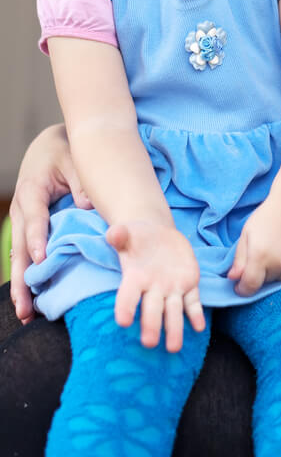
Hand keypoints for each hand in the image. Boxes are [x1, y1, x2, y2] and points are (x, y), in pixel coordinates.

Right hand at [10, 124, 92, 323]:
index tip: (42, 259)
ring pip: (19, 256)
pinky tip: (30, 298)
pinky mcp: (27, 227)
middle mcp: (21, 209)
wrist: (49, 144)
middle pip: (20, 247)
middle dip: (23, 277)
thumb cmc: (65, 151)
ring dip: (22, 284)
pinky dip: (27, 275)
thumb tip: (86, 205)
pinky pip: (25, 254)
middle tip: (26, 305)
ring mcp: (21, 220)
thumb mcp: (74, 159)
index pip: (35, 218)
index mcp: (32, 190)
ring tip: (25, 312)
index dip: (37, 238)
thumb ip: (81, 181)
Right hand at [106, 220, 205, 351]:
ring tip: (174, 348)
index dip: (125, 308)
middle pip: (152, 309)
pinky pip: (193, 302)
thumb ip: (120, 235)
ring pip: (173, 311)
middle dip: (151, 325)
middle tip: (149, 344)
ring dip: (174, 329)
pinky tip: (199, 327)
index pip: (128, 296)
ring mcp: (171, 288)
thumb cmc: (136, 238)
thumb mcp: (128, 233)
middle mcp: (153, 288)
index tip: (123, 322)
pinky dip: (196, 314)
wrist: (157, 235)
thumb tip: (113, 233)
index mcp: (134, 278)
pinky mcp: (188, 284)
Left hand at [228, 198, 280, 296]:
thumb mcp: (247, 233)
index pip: (250, 286)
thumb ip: (239, 258)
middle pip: (267, 281)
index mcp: (260, 255)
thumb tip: (233, 279)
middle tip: (266, 253)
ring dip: (278, 270)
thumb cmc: (268, 217)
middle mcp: (279, 263)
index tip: (241, 286)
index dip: (243, 289)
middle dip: (262, 273)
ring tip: (280, 250)